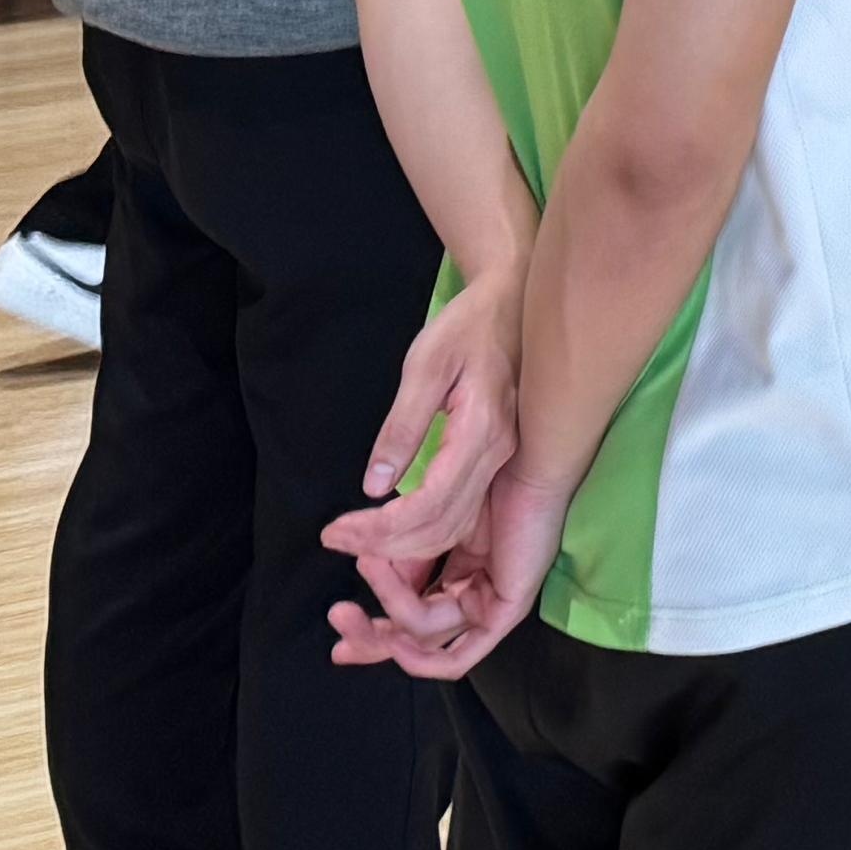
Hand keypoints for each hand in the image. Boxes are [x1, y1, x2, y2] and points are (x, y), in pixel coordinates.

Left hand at [325, 271, 523, 606]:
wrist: (514, 302)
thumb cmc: (467, 327)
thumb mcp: (424, 365)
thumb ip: (402, 426)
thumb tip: (375, 486)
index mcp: (483, 431)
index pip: (432, 503)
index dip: (382, 529)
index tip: (336, 532)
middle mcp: (500, 455)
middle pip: (445, 526)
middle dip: (386, 545)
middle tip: (336, 539)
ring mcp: (503, 460)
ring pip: (457, 527)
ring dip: (406, 546)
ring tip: (358, 540)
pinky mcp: (497, 460)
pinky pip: (465, 513)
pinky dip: (427, 531)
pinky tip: (395, 528)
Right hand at [326, 460, 570, 681]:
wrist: (524, 460)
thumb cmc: (486, 478)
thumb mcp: (427, 527)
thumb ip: (401, 557)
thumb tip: (366, 569)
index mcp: (459, 577)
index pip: (409, 618)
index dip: (372, 629)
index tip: (337, 621)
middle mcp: (473, 597)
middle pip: (414, 638)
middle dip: (370, 636)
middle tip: (338, 615)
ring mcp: (490, 607)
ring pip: (424, 637)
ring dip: (389, 606)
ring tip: (369, 564)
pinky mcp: (506, 612)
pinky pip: (458, 660)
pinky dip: (421, 660)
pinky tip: (396, 640)